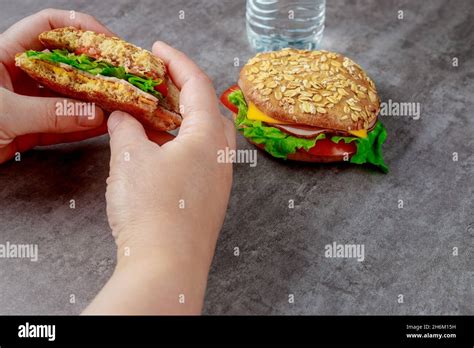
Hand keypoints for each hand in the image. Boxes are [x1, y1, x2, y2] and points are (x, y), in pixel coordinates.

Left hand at [0, 9, 114, 163]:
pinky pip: (65, 122)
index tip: (109, 44)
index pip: (48, 27)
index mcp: (5, 55)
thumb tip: (93, 114)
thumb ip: (49, 113)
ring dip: (95, 100)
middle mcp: (21, 74)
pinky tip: (104, 125)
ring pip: (70, 95)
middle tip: (124, 76)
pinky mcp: (32, 127)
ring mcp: (29, 101)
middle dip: (97, 68)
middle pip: (67, 62)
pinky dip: (85, 125)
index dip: (81, 29)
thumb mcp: (3, 114)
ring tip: (121, 103)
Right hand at [84, 42, 234, 314]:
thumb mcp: (130, 158)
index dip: (178, 62)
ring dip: (183, 121)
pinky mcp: (210, 201)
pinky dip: (182, 146)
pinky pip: (201, 160)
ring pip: (206, 137)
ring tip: (155, 116)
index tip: (159, 49)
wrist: (166, 267)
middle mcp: (222, 157)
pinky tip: (161, 152)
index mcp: (209, 137)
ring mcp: (219, 181)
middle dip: (185, 91)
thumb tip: (124, 117)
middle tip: (159, 83)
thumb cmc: (153, 209)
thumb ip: (126, 128)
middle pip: (209, 110)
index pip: (198, 85)